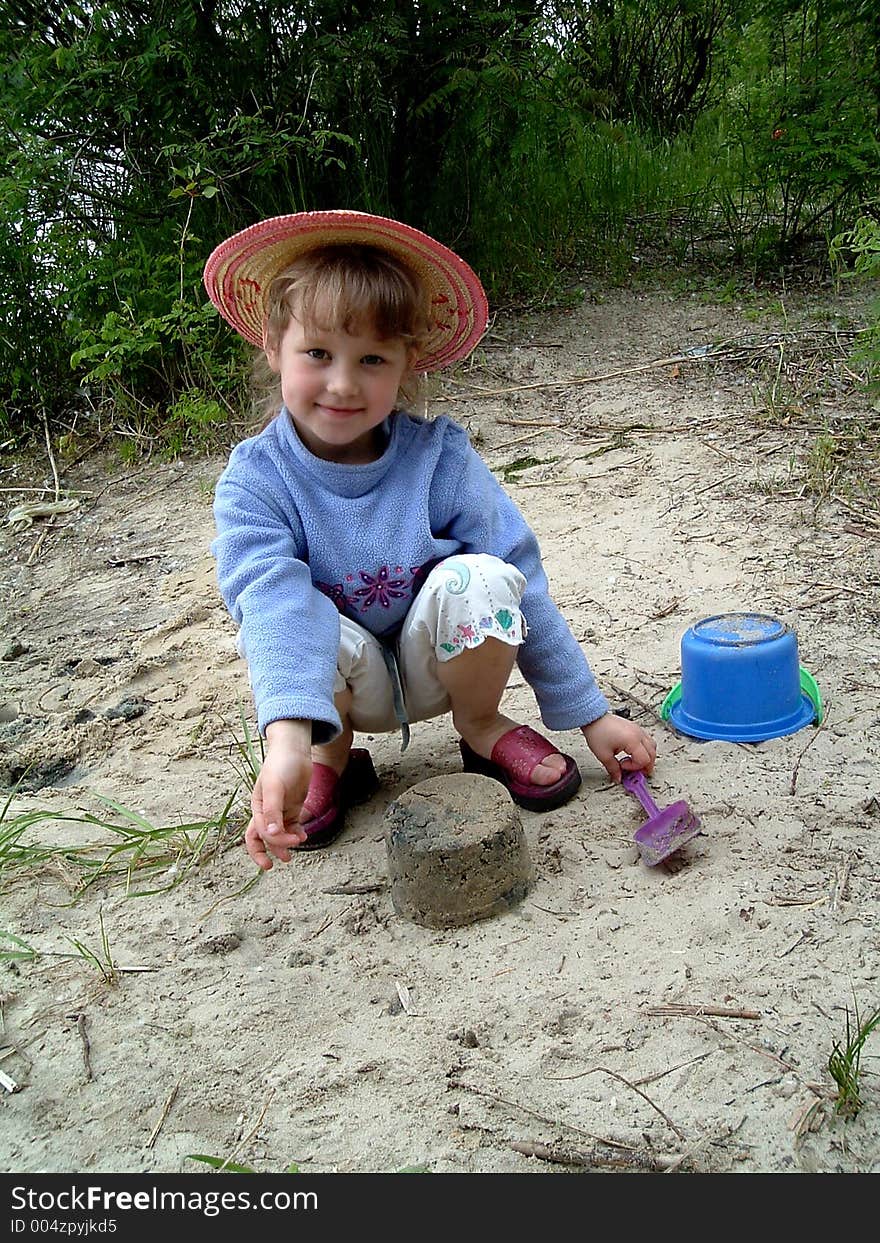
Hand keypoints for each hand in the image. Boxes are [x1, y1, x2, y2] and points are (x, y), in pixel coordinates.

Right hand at [245, 720, 312, 870]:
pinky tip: (303, 835)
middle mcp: (267, 811)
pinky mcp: (293, 807)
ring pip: (280, 833)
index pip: (256, 834)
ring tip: (299, 844)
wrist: (294, 750)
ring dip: (287, 843)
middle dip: (273, 850)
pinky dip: (296, 833)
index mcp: (257, 807)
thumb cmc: (280, 765)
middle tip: (285, 860)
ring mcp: (281, 810)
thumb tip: (271, 835)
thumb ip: (272, 812)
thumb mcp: (274, 788)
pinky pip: (292, 826)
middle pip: (264, 837)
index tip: (271, 862)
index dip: (263, 848)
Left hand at [581, 713, 655, 782]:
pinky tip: (633, 753)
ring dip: (647, 757)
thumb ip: (613, 769)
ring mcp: (638, 730)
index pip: (644, 760)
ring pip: (652, 747)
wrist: (594, 718)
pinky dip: (644, 750)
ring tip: (635, 763)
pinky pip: (647, 741)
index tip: (622, 766)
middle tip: (634, 771)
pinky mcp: (635, 728)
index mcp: (632, 740)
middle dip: (645, 765)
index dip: (634, 767)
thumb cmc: (597, 732)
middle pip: (652, 754)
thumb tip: (618, 778)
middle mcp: (638, 734)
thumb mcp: (603, 755)